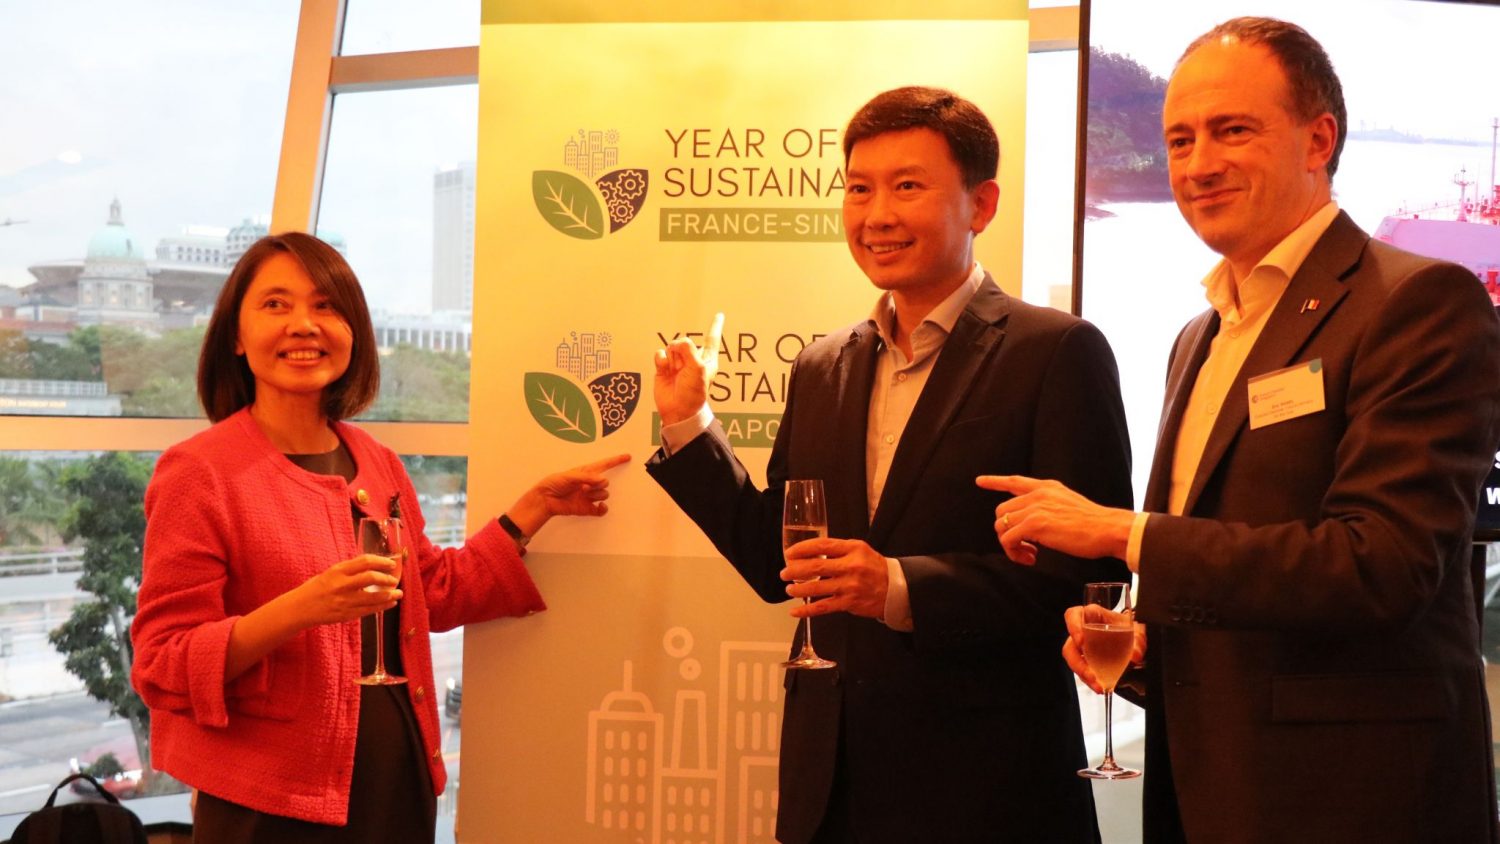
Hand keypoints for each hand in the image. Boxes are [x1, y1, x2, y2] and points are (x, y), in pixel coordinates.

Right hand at [289, 554, 401, 626]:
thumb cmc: (316, 588)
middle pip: (371, 578)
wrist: (300, 608)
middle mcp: (342, 585)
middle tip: (395, 580)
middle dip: (387, 578)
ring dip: (389, 595)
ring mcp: (344, 601)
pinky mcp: (346, 614)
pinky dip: (382, 606)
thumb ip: (350, 570)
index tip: (392, 563)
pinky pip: (369, 610)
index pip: (365, 562)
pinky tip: (390, 603)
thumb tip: (374, 567)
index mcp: (338, 571)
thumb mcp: (331, 572)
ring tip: (398, 593)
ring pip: (373, 597)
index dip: (382, 561)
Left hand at [507, 453, 630, 535]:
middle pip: (605, 482)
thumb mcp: (569, 476)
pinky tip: (599, 506)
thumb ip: (587, 477)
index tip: (627, 456)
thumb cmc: (554, 483)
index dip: (616, 460)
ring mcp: (589, 497)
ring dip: (596, 494)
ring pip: (604, 494)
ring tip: (583, 494)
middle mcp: (589, 484)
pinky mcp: (587, 509)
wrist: (545, 500)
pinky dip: (603, 508)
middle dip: (598, 483)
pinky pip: (601, 510)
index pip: (604, 465)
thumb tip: (603, 480)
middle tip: (584, 486)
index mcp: (586, 472)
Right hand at [653, 312, 722, 425]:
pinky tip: (664, 368)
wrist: (678, 409)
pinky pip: (660, 353)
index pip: (712, 338)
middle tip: (684, 369)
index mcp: (707, 359)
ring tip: (675, 372)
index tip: (720, 315)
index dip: (715, 326)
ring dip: (672, 358)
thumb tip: (675, 345)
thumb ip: (688, 349)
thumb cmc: (693, 392)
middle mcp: (692, 359)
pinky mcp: (664, 367)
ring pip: (671, 346)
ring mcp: (677, 363)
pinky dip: (661, 359)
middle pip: (685, 341)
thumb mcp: (698, 368)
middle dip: (682, 351)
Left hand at [782, 537, 888, 619]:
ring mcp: (850, 585)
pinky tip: (795, 611)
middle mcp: (851, 566)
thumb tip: (809, 554)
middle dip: (795, 570)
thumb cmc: (874, 568)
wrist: (896, 589)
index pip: (822, 545)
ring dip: (798, 589)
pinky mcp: (849, 603)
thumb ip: (838, 550)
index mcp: (853, 549)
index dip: (802, 549)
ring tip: (789, 590)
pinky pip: (823, 607)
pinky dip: (807, 610)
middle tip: (784, 573)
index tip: (789, 554)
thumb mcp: (860, 550)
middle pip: (816, 566)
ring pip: (817, 587)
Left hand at [976, 475, 1134, 564]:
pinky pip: (1008, 540)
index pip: (1015, 481)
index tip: (979, 482)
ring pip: (1001, 526)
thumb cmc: (1094, 524)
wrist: (1108, 529)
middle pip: (1002, 511)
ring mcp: (1035, 508)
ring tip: (1030, 555)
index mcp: (1047, 487)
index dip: (995, 481)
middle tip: (1027, 548)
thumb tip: (1034, 524)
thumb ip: (1049, 506)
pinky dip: (1014, 553)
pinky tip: (1031, 558)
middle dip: (1007, 532)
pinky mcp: (1034, 525)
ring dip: (1011, 545)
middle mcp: (1037, 494)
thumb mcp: (1068, 504)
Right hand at [1063, 604, 1146, 693]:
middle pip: (1069, 645)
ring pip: (1074, 661)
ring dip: (1084, 675)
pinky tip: (1101, 687)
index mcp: (1093, 616)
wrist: (1132, 639)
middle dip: (1077, 662)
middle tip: (1090, 673)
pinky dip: (1091, 681)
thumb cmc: (1128, 628)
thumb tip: (1135, 655)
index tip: (1081, 641)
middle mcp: (1083, 632)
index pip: (1074, 615)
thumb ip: (1139, 639)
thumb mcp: (1137, 630)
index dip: (1074, 627)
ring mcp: (1083, 648)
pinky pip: (1083, 672)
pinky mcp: (1086, 662)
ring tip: (1098, 686)